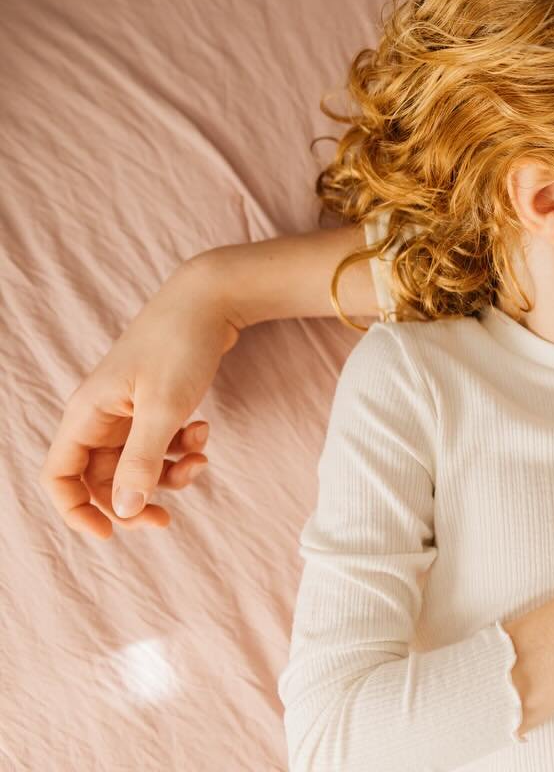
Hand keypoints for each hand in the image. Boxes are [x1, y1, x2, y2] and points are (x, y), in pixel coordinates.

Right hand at [42, 257, 236, 536]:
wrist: (212, 299)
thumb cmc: (181, 346)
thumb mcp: (164, 409)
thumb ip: (143, 461)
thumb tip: (123, 510)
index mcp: (87, 414)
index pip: (60, 476)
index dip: (77, 511)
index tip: (111, 534)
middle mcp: (101, 414)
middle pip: (102, 478)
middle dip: (134, 499)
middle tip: (167, 518)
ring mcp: (129, 408)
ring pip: (138, 463)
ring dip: (169, 472)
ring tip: (201, 458)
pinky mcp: (156, 402)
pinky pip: (161, 443)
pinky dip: (182, 447)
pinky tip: (204, 431)